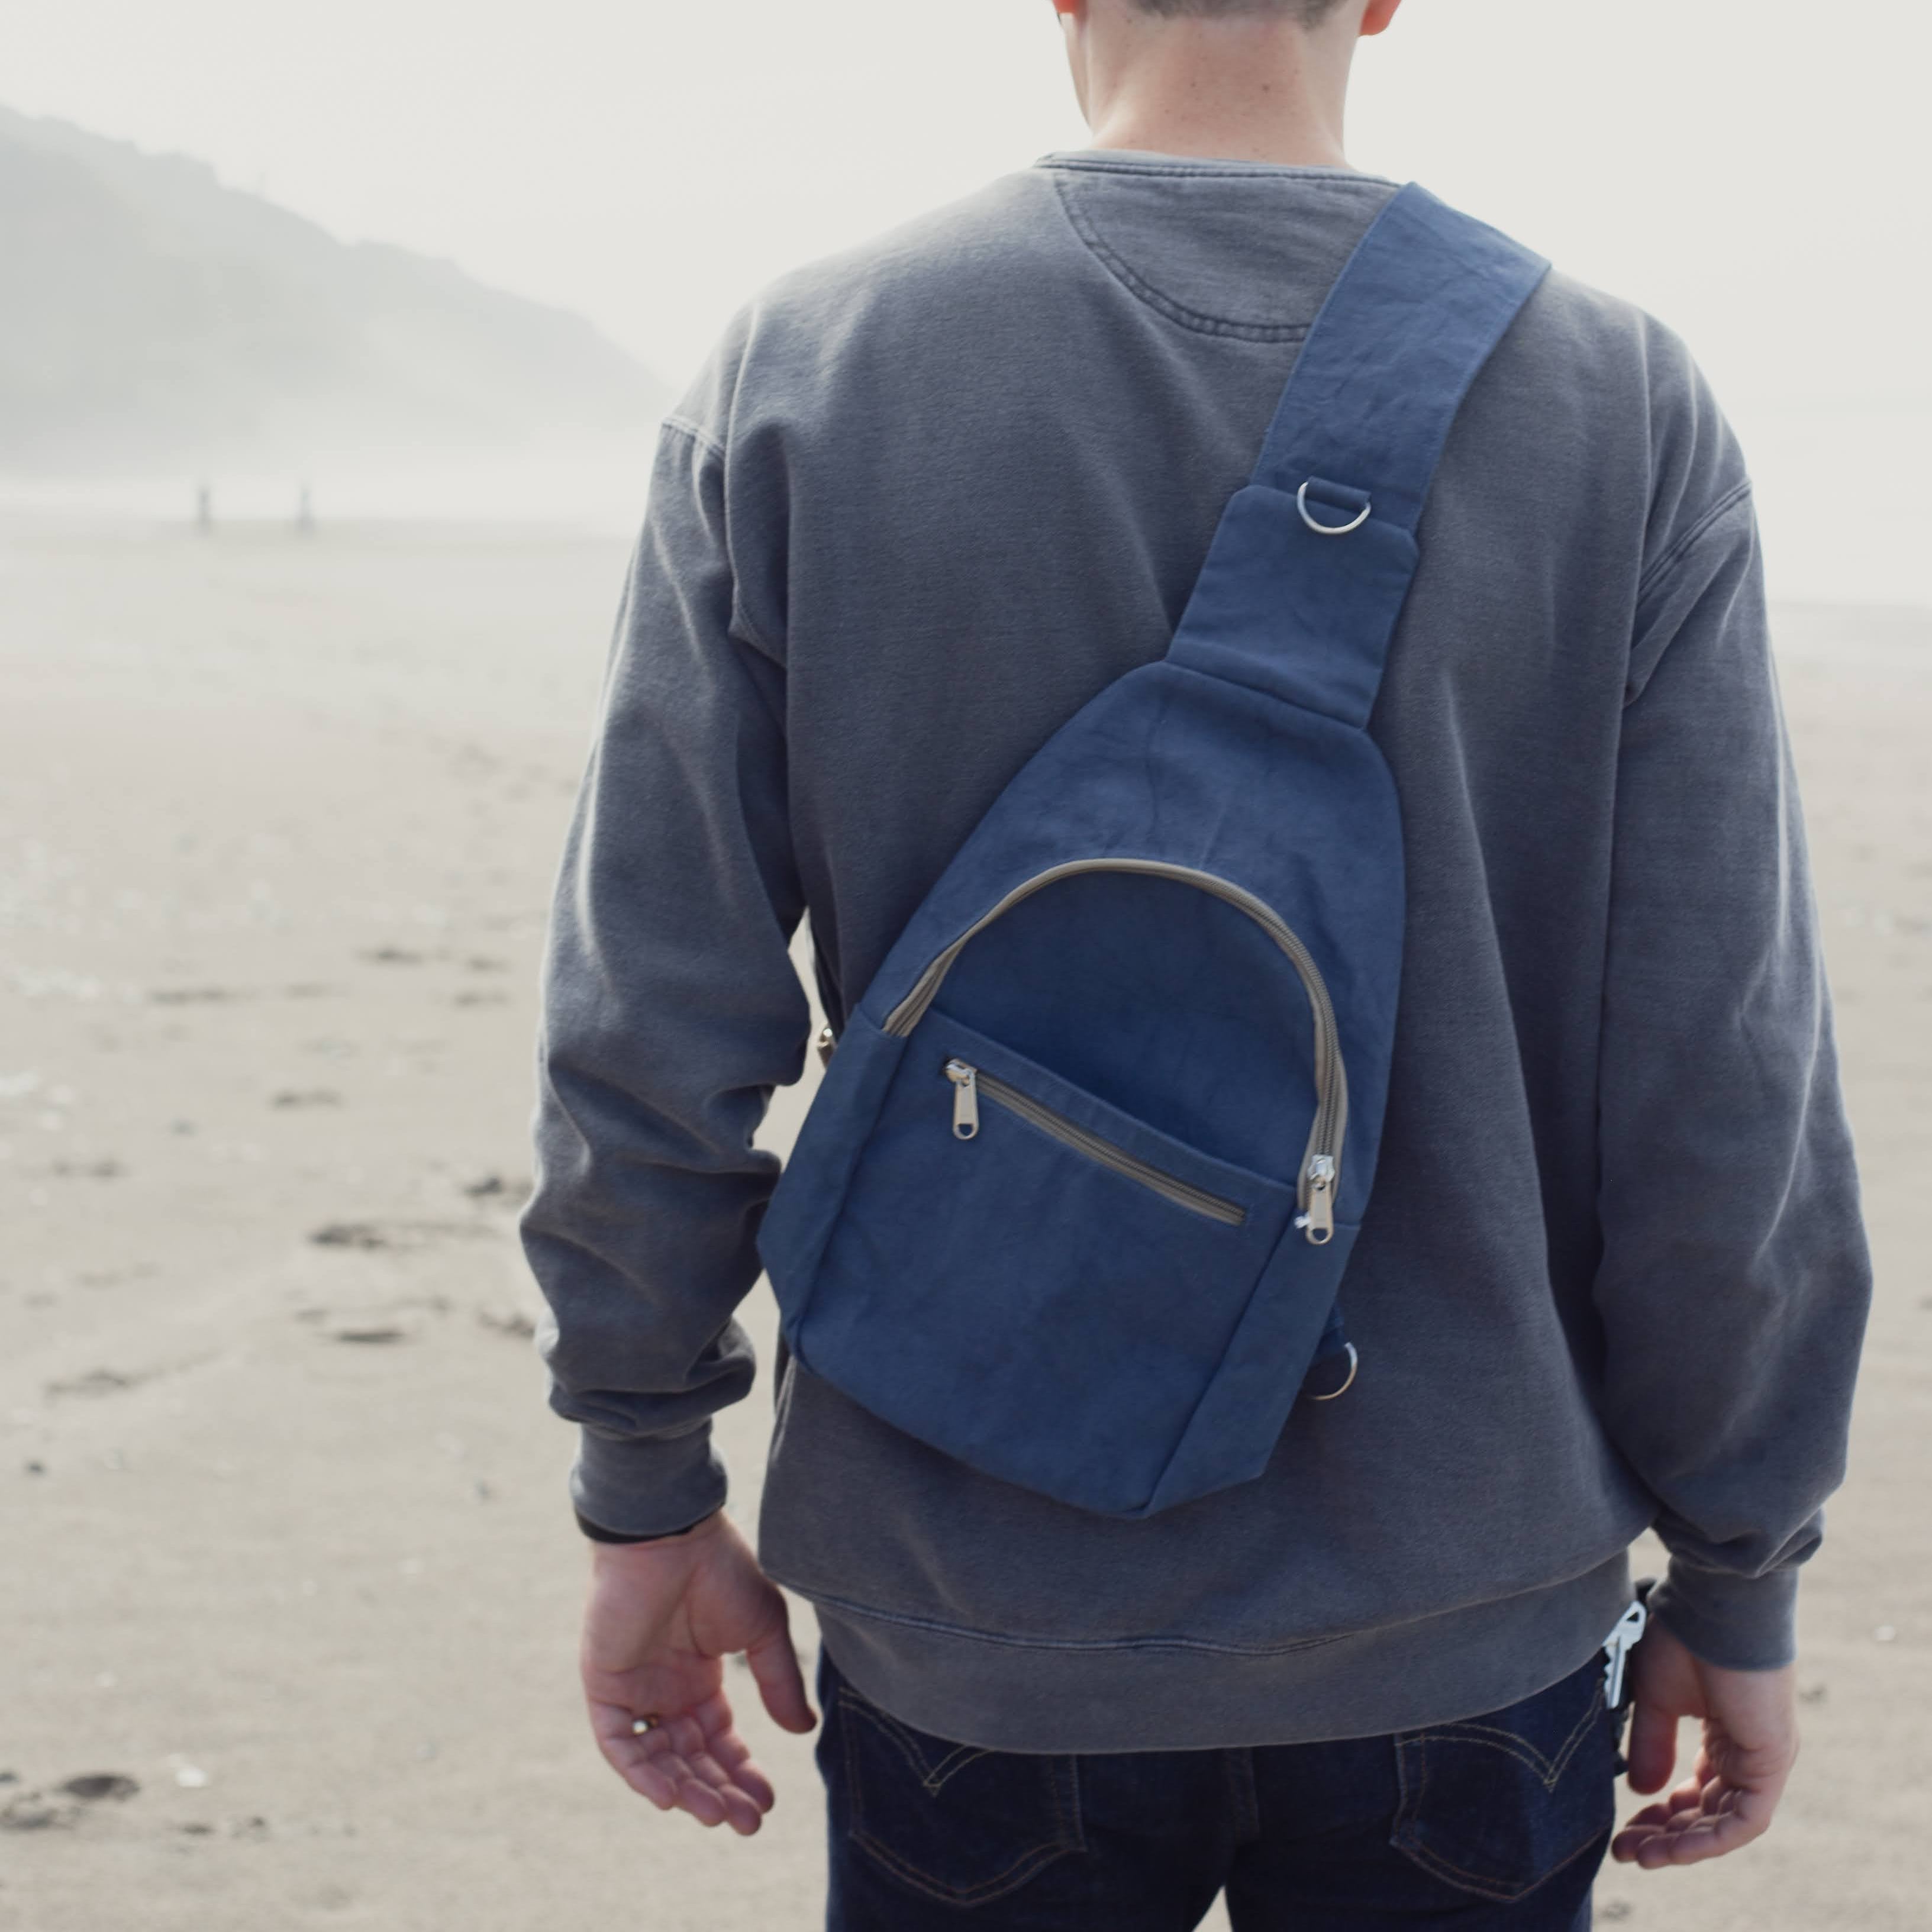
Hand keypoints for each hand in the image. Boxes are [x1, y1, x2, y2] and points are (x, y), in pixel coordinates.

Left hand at [580, 1511, 815, 1834]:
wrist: (672, 1535)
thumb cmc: (721, 1569)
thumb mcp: (764, 1629)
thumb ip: (778, 1681)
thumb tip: (803, 1731)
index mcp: (699, 1677)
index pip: (718, 1741)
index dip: (741, 1772)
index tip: (766, 1801)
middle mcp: (665, 1690)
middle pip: (690, 1759)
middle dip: (718, 1792)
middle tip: (746, 1822)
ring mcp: (634, 1689)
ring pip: (655, 1759)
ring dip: (684, 1790)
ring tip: (716, 1814)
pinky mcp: (604, 1685)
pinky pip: (619, 1742)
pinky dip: (640, 1771)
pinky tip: (670, 1794)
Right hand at [1612, 1619, 1798, 1868]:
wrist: (1714, 1607)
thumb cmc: (1683, 1638)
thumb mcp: (1655, 1698)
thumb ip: (1651, 1744)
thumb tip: (1642, 1789)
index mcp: (1725, 1735)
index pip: (1697, 1791)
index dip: (1661, 1813)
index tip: (1625, 1826)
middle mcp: (1748, 1753)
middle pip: (1709, 1813)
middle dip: (1665, 1835)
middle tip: (1626, 1850)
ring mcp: (1763, 1760)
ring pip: (1726, 1824)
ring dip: (1682, 1844)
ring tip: (1639, 1854)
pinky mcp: (1770, 1762)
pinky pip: (1746, 1821)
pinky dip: (1710, 1839)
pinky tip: (1673, 1846)